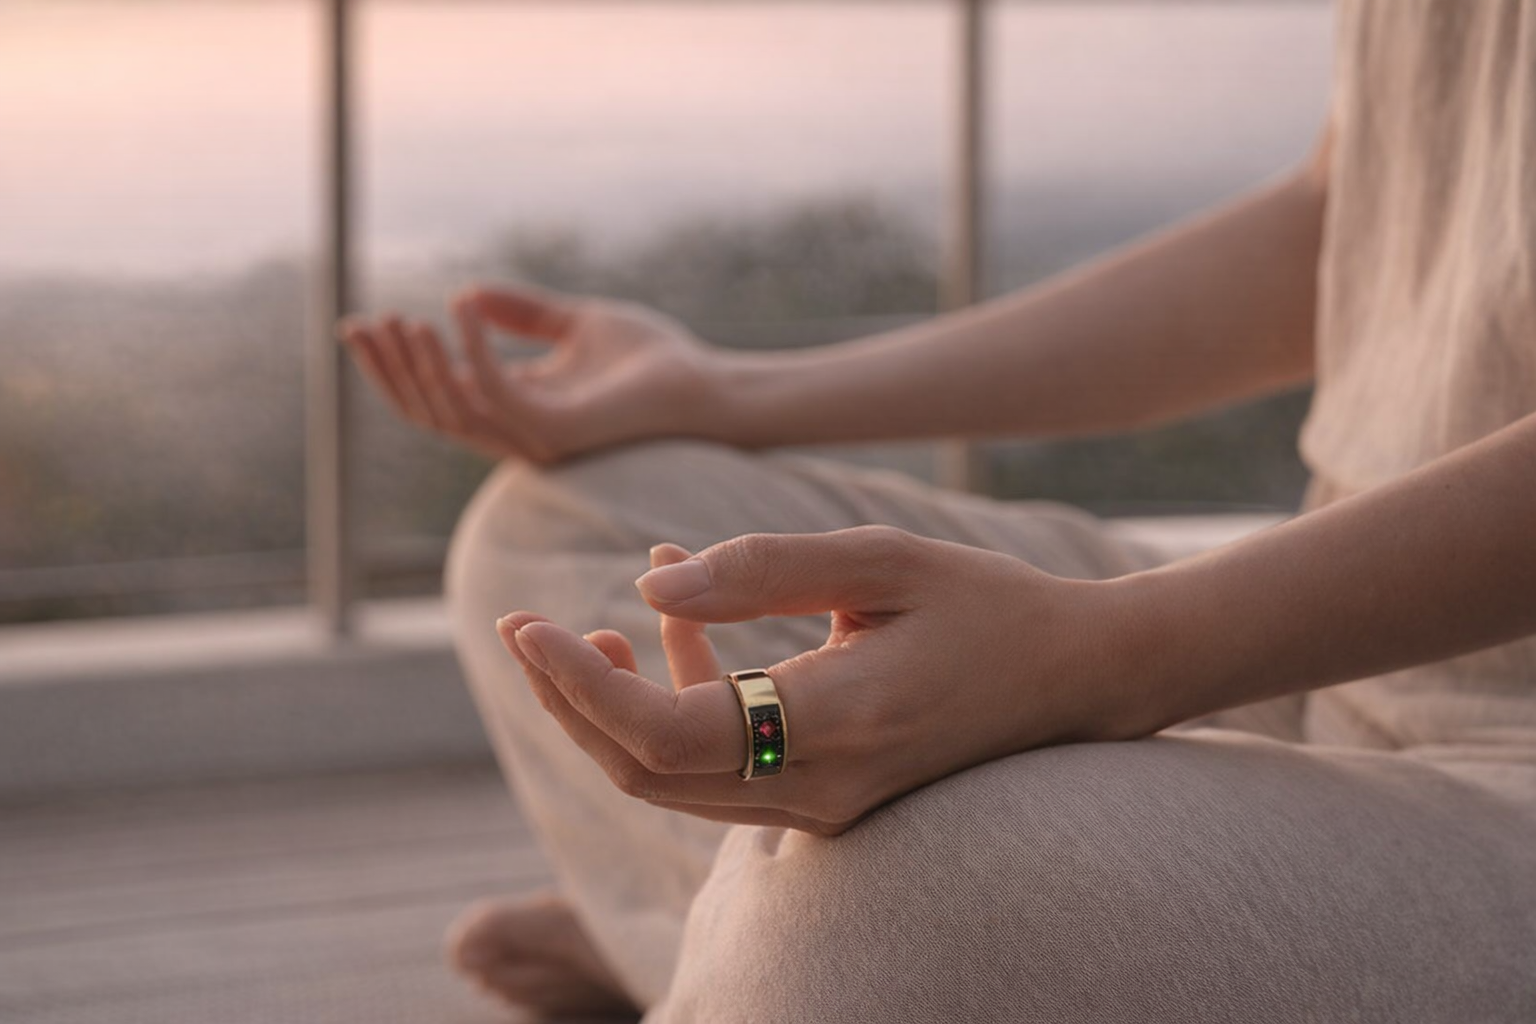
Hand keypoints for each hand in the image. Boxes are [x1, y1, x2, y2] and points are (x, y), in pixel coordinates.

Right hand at [337, 283, 720, 462]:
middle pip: (429, 412)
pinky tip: (461, 309)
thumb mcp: (575, 323)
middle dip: (389, 371)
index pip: (437, 397)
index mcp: (517, 411)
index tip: (362, 324)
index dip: (395, 366)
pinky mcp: (556, 431)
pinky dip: (471, 351)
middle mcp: (518, 433)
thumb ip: (523, 314)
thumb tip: (465, 292)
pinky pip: (494, 393)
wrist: (706, 383)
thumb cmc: (652, 358)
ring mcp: (535, 437)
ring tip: (401, 319)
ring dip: (418, 364)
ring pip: (450, 411)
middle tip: (359, 325)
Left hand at [495, 526, 1148, 835]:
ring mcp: (824, 808)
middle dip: (573, 702)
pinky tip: (666, 627)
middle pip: (649, 773)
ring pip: (676, 782)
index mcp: (838, 722)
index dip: (581, 687)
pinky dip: (680, 707)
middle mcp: (823, 787)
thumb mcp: (884, 558)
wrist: (1077, 680)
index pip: (667, 736)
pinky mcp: (826, 800)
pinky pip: (722, 769)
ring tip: (580, 631)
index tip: (528, 626)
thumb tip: (649, 585)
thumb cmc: (988, 605)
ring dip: (614, 713)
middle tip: (526, 630)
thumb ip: (763, 569)